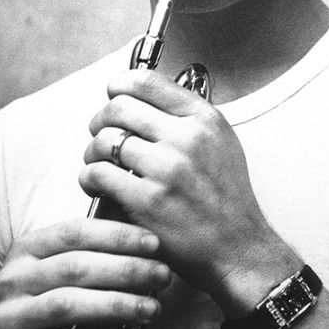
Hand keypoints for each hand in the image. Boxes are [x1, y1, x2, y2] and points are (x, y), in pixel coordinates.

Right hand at [0, 219, 172, 328]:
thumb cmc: (40, 313)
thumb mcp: (53, 277)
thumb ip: (89, 257)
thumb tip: (146, 243)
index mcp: (26, 250)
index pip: (75, 233)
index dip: (117, 235)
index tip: (154, 243)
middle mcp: (12, 279)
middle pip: (74, 267)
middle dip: (126, 269)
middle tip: (163, 275)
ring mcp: (8, 318)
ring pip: (68, 305)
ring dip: (117, 306)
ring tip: (152, 309)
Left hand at [79, 68, 298, 310]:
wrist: (239, 247)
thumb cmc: (226, 198)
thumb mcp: (221, 143)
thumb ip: (187, 118)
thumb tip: (142, 97)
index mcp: (204, 119)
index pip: (147, 81)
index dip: (120, 85)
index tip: (113, 95)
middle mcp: (187, 138)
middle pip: (119, 107)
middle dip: (100, 120)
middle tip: (101, 136)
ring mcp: (167, 169)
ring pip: (104, 140)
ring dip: (92, 152)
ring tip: (99, 165)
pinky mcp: (148, 201)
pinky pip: (98, 174)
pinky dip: (89, 178)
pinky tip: (98, 186)